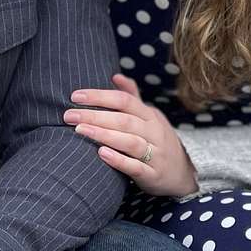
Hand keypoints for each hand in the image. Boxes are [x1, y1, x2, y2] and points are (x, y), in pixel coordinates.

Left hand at [64, 73, 198, 197]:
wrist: (181, 174)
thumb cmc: (157, 142)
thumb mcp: (149, 118)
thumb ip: (132, 97)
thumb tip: (116, 76)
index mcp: (149, 116)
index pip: (124, 100)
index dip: (100, 96)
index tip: (75, 96)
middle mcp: (154, 132)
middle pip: (124, 120)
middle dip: (95, 116)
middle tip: (69, 115)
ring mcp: (155, 154)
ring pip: (130, 142)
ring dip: (104, 135)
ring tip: (80, 130)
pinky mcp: (153, 175)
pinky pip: (136, 167)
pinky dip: (119, 160)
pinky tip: (101, 154)